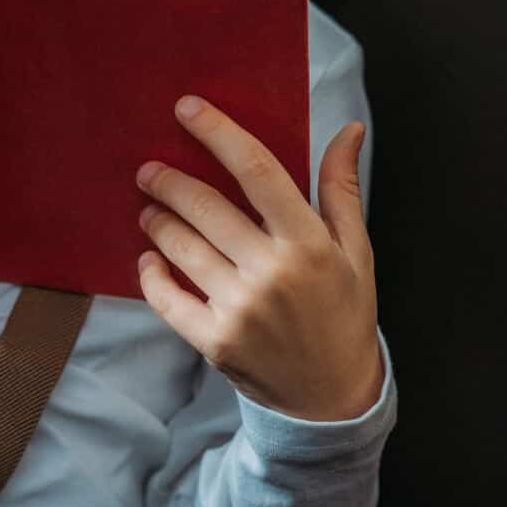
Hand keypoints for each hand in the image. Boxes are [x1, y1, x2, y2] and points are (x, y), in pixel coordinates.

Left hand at [136, 95, 382, 421]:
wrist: (333, 398)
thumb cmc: (345, 313)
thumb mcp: (356, 250)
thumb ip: (342, 188)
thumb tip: (348, 128)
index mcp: (309, 242)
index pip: (257, 171)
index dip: (219, 133)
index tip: (187, 108)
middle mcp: (271, 272)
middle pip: (207, 207)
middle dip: (170, 181)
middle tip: (150, 168)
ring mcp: (239, 309)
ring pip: (182, 248)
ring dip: (158, 221)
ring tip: (149, 209)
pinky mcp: (214, 342)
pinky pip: (167, 299)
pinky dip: (152, 274)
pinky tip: (149, 259)